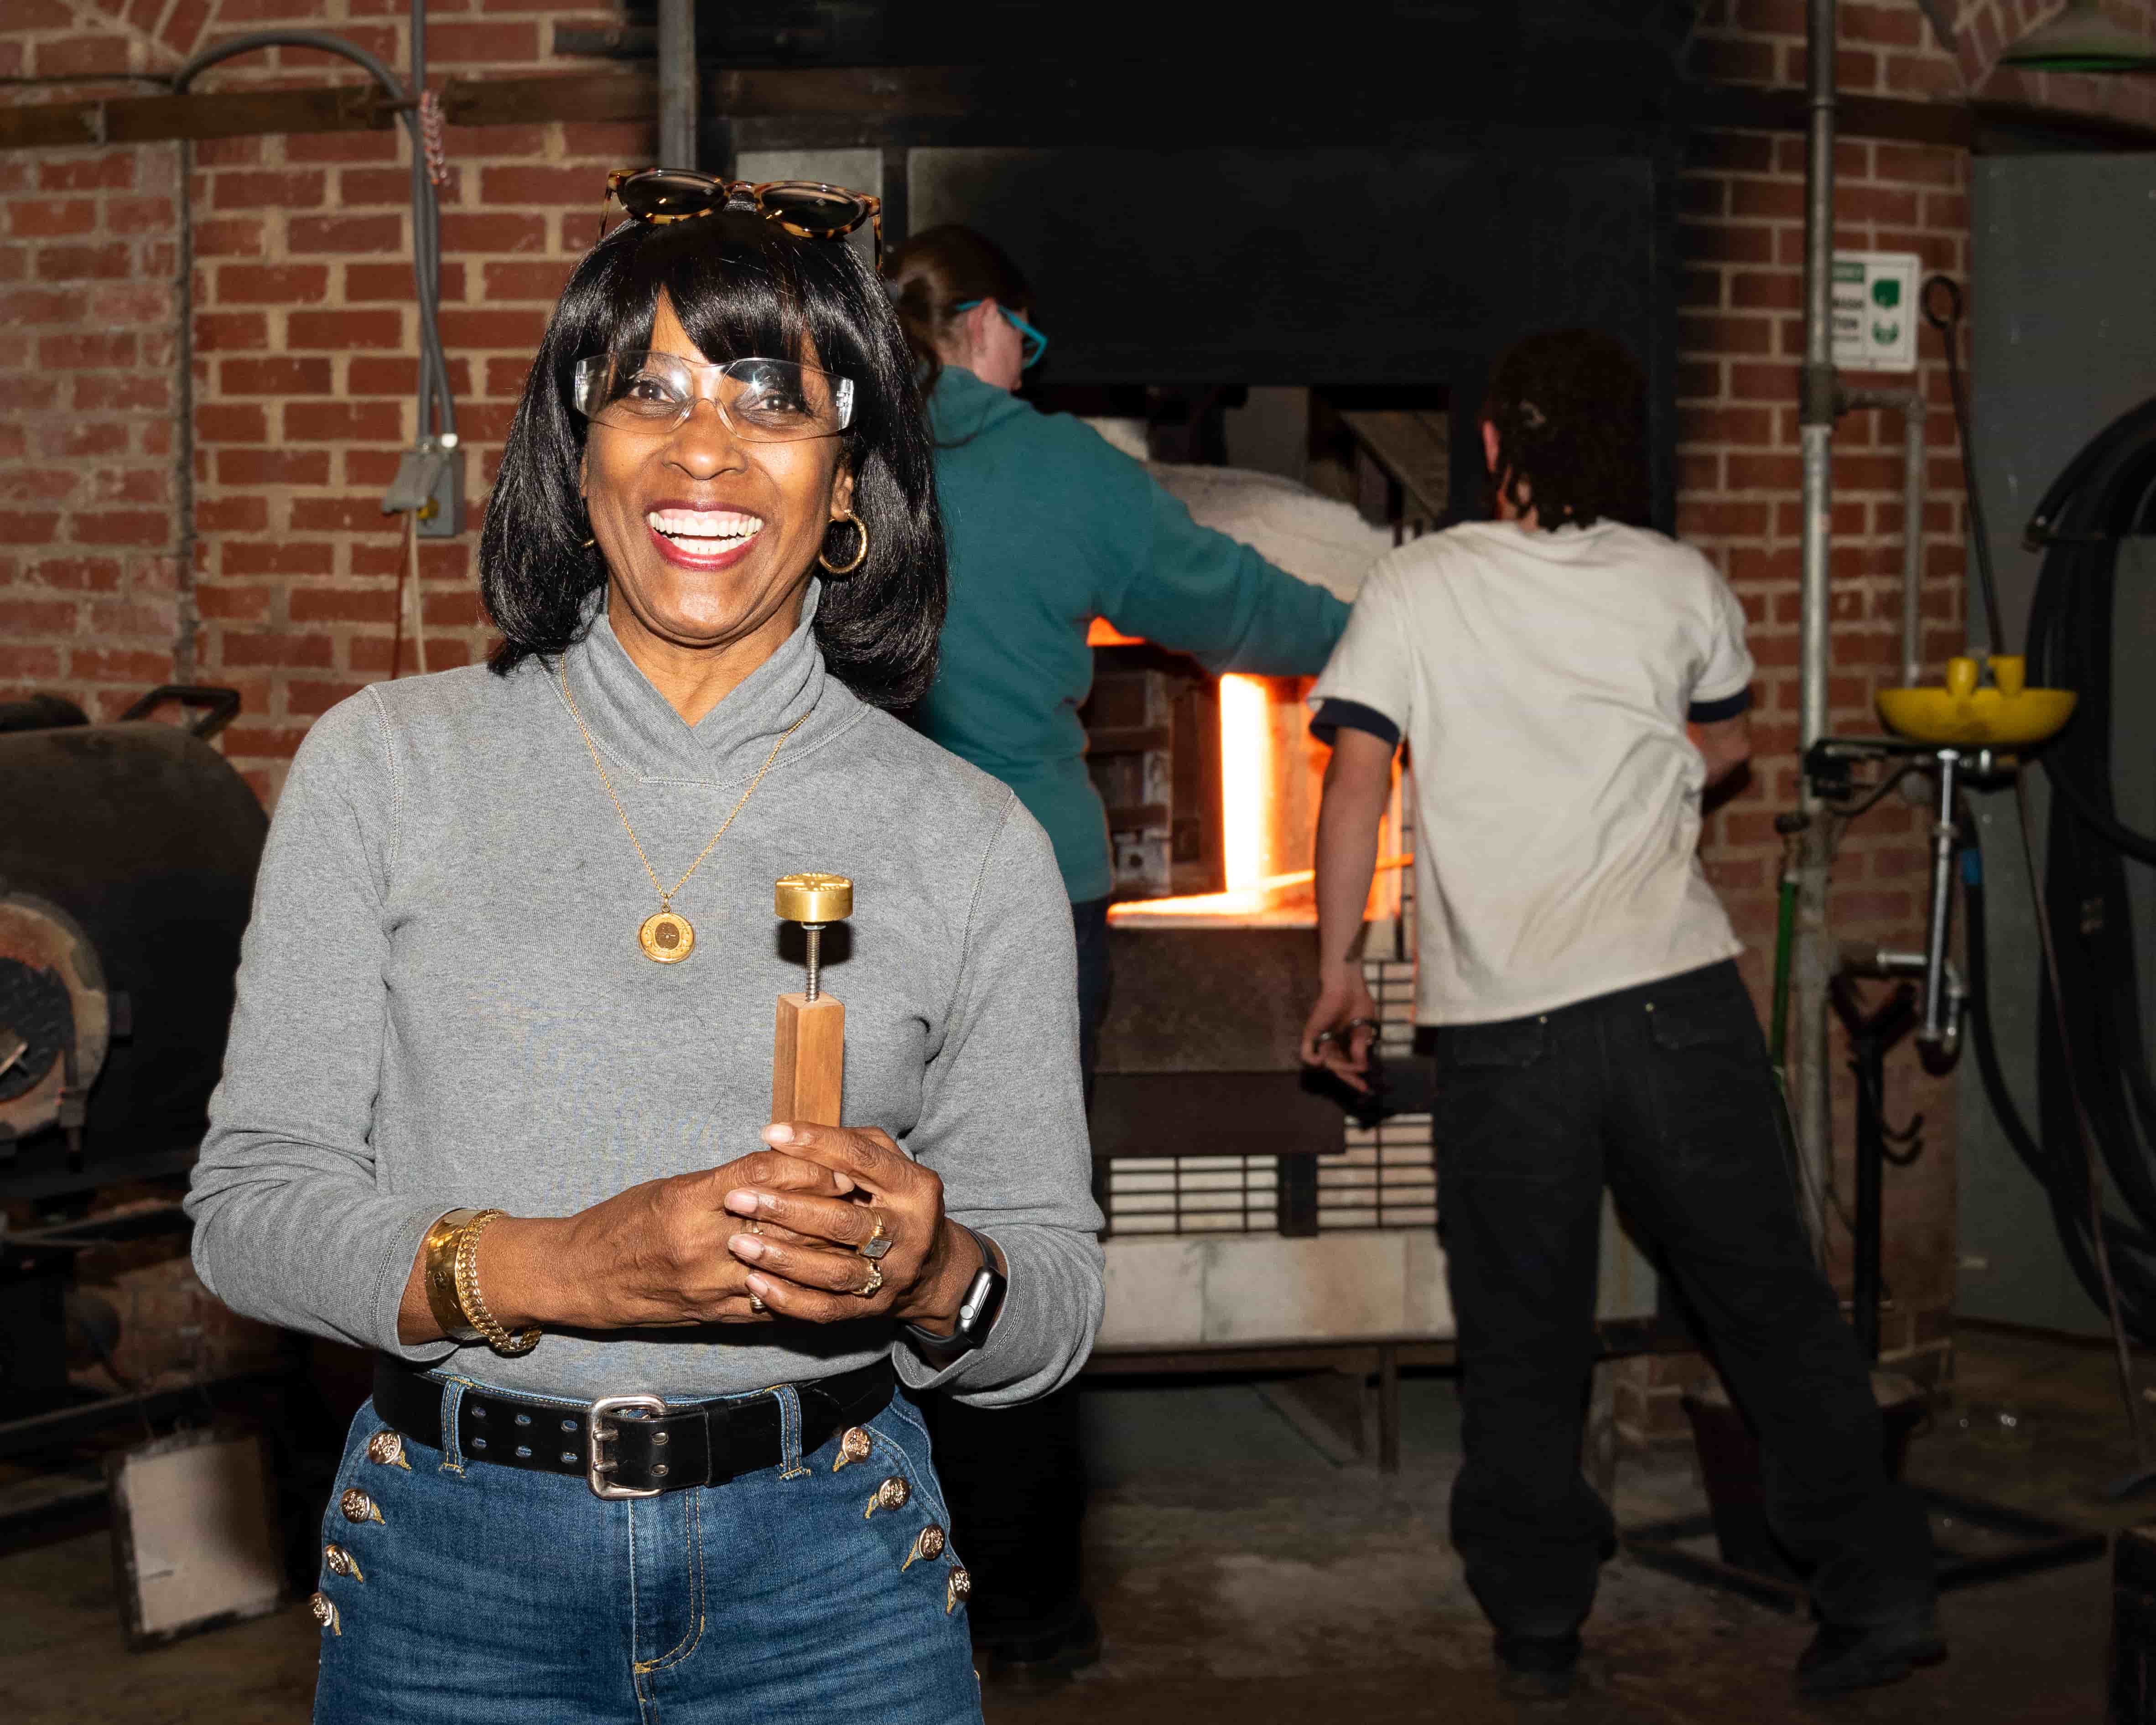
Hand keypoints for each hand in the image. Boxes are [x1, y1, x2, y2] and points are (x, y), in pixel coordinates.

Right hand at [471, 1150, 855, 1334]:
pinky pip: (769, 1304)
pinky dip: (799, 1289)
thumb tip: (784, 1167)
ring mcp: (709, 1285)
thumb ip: (727, 1182)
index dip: (807, 1170)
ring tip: (856, 1240)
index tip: (838, 1164)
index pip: (763, 1178)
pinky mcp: (713, 1315)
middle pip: (783, 1224)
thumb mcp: (673, 1187)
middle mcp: (701, 1244)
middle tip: (863, 1200)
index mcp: (689, 1201)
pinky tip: (825, 1280)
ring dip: (822, 1253)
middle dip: (827, 1211)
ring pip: (783, 1267)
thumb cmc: (623, 1221)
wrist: (579, 1277)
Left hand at [721, 1121, 976, 1330]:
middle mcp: (908, 1231)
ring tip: (738, 1242)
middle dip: (786, 1208)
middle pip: (843, 1220)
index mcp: (914, 1186)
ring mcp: (892, 1275)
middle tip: (738, 1197)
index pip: (861, 1158)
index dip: (815, 1143)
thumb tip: (787, 1136)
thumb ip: (847, 1145)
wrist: (932, 1267)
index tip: (770, 1134)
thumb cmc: (896, 1200)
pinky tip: (755, 1281)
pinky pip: (826, 1308)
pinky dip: (788, 1298)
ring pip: (833, 1270)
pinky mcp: (872, 1308)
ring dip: (782, 1258)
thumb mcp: (887, 1163)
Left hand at [1300, 964, 1380, 1094]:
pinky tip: (1327, 1056)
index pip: (1347, 1063)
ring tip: (1350, 1064)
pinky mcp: (1311, 1034)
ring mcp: (1321, 1039)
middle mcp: (1332, 1042)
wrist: (1347, 987)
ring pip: (1327, 1064)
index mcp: (1345, 1041)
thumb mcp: (1364, 1030)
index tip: (1365, 1086)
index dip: (1355, 1076)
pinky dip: (1316, 1060)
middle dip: (1349, 1077)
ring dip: (1340, 1067)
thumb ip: (1360, 1048)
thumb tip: (1361, 1067)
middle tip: (1360, 1084)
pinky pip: (1307, 1055)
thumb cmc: (1358, 1003)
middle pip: (1337, 1067)